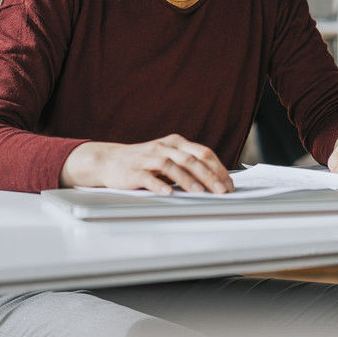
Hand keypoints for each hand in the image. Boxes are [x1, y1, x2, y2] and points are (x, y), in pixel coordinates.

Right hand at [60, 135, 233, 194]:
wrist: (109, 161)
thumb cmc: (143, 162)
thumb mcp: (166, 157)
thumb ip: (186, 164)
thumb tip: (214, 180)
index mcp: (175, 142)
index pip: (202, 152)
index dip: (218, 168)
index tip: (229, 183)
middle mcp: (163, 147)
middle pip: (191, 159)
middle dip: (209, 176)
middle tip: (222, 190)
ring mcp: (148, 158)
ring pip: (172, 166)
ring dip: (188, 180)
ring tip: (200, 192)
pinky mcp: (134, 171)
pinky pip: (148, 178)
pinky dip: (159, 185)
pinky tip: (168, 193)